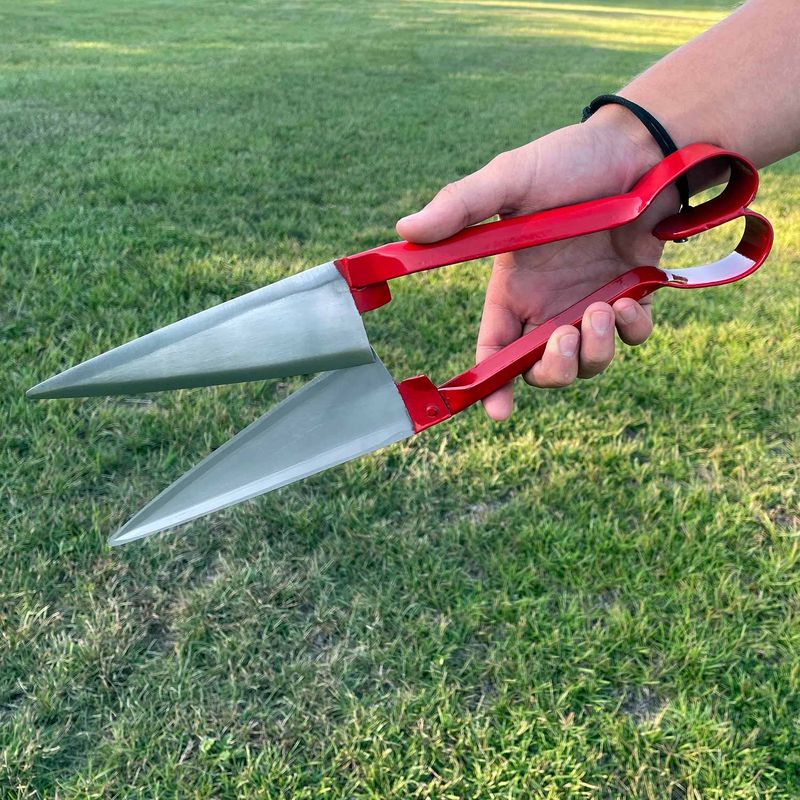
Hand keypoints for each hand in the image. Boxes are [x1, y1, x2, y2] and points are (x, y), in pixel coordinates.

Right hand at [396, 107, 675, 419]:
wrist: (638, 146)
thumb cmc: (568, 160)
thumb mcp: (510, 179)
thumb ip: (461, 207)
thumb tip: (405, 231)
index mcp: (513, 287)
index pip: (494, 348)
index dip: (491, 385)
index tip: (497, 411)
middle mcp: (548, 303)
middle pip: (541, 370)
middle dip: (552, 371)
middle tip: (565, 338)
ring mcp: (589, 302)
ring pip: (587, 363)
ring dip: (593, 351)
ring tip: (602, 309)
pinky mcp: (631, 296)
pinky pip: (630, 338)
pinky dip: (629, 331)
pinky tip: (627, 301)